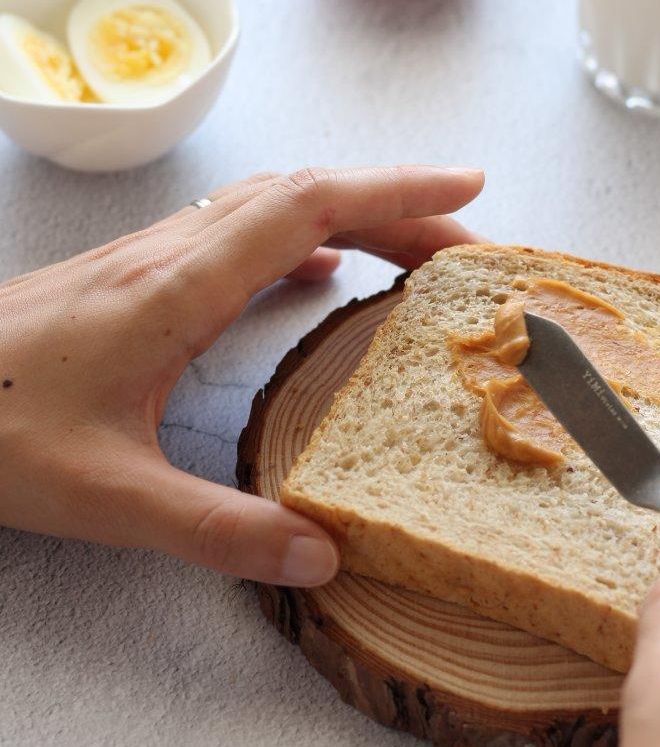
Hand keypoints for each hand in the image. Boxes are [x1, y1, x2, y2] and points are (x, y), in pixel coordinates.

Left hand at [0, 166, 483, 586]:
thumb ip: (216, 530)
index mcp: (178, 289)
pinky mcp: (132, 277)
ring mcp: (148, 259)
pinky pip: (235, 233)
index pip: (309, 206)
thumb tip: (321, 555)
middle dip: (396, 206)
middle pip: (304, 195)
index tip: (467, 192)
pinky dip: (296, 237)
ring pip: (269, 206)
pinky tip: (316, 271)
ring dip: (350, 214)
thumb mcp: (106, 498)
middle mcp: (170, 255)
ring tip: (411, 254)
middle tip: (465, 248)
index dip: (396, 192)